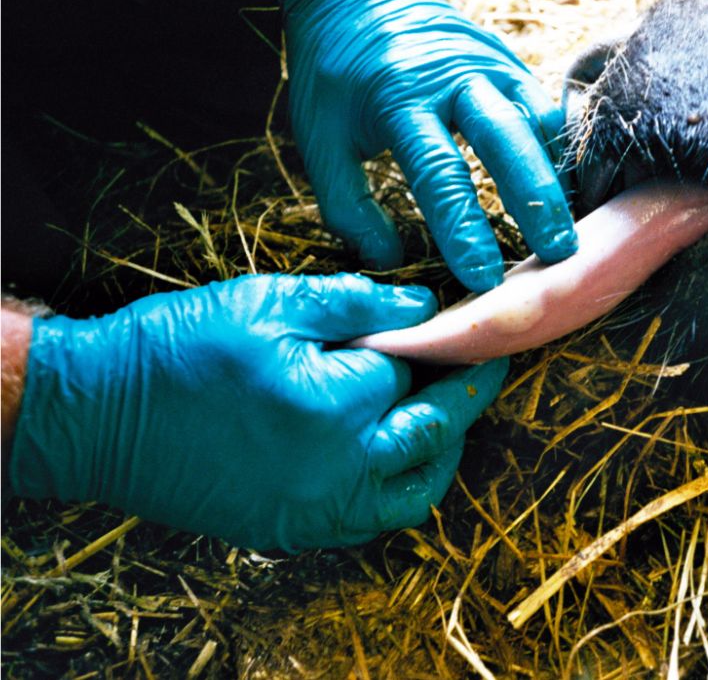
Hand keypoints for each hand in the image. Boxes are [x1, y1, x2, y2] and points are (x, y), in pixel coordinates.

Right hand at [8, 274, 507, 550]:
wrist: (98, 416)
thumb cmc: (179, 348)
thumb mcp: (268, 301)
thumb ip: (357, 302)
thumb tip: (422, 305)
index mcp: (333, 403)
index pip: (417, 369)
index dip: (444, 341)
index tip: (470, 325)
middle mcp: (337, 469)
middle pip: (433, 432)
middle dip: (466, 395)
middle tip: (485, 366)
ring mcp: (314, 509)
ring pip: (413, 492)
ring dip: (441, 452)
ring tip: (445, 416)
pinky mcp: (290, 530)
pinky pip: (369, 521)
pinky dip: (395, 490)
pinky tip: (393, 456)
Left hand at [285, 0, 576, 291]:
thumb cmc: (336, 77)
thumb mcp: (321, 139)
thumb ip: (349, 206)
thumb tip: (389, 261)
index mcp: (400, 99)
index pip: (440, 174)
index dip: (465, 229)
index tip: (484, 278)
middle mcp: (454, 78)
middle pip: (508, 141)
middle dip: (537, 201)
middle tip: (558, 252)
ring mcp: (489, 65)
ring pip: (536, 121)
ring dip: (557, 176)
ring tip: (574, 227)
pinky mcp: (509, 63)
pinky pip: (544, 107)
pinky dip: (558, 150)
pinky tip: (567, 190)